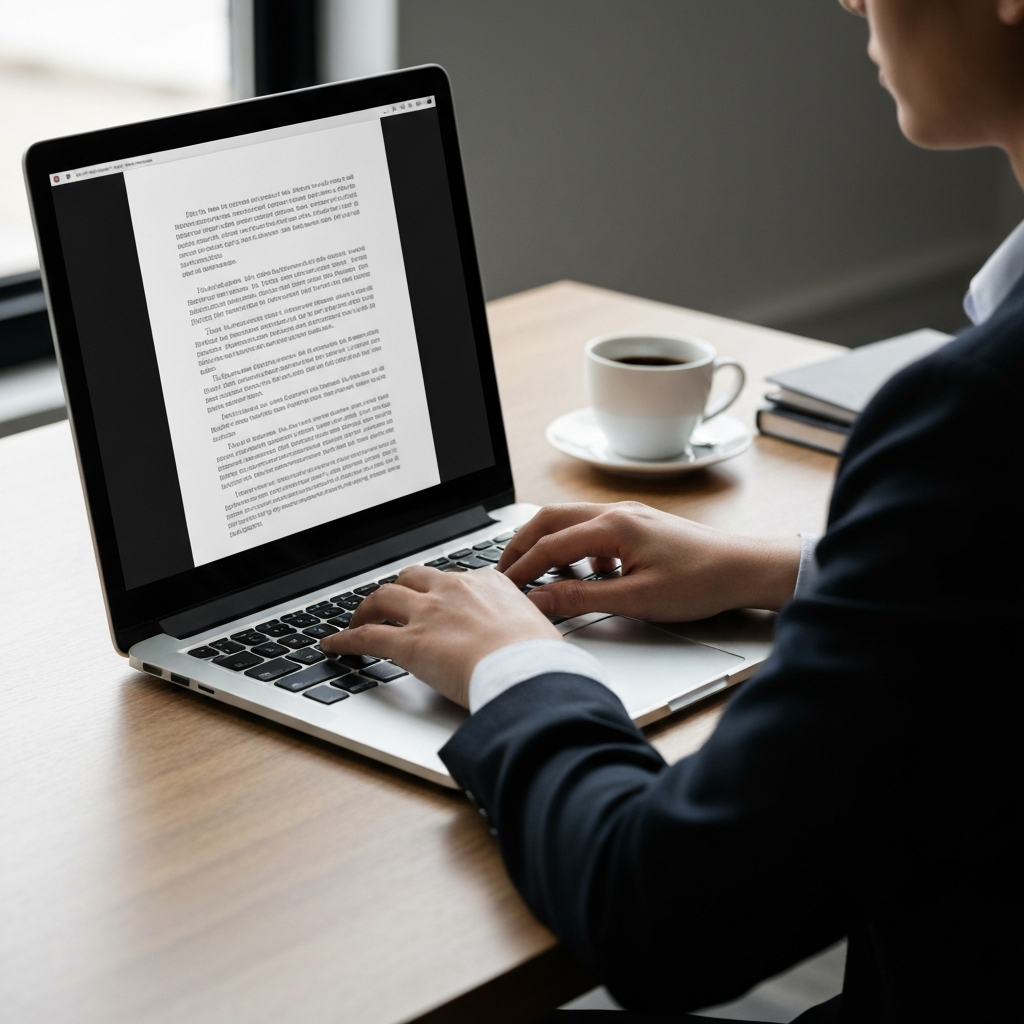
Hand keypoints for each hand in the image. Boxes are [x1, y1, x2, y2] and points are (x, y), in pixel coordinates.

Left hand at [320, 565, 558, 707]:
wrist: (529, 670)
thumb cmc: (541, 657)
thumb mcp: (539, 629)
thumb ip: (524, 626)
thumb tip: (531, 640)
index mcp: (487, 583)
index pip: (454, 578)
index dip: (440, 590)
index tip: (436, 600)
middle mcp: (453, 590)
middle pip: (413, 577)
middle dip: (398, 589)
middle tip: (390, 604)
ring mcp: (428, 613)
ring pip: (384, 598)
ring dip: (366, 608)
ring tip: (357, 619)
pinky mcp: (409, 643)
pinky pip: (367, 636)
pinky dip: (345, 639)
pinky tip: (333, 645)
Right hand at [498, 502, 801, 621]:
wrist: (745, 569)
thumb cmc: (701, 582)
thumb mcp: (637, 599)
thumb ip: (582, 598)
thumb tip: (540, 600)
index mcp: (613, 526)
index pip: (550, 545)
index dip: (522, 569)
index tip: (503, 588)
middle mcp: (616, 512)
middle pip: (550, 519)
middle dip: (522, 544)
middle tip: (503, 571)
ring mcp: (628, 516)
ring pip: (570, 521)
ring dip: (548, 545)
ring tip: (537, 576)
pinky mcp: (638, 526)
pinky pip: (592, 530)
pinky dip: (576, 550)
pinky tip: (586, 577)